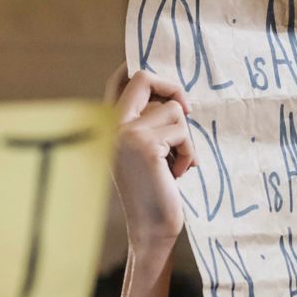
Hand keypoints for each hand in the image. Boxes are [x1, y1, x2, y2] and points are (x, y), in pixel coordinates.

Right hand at [104, 63, 193, 257]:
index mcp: (107, 126)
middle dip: (174, 90)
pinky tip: (177, 173)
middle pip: (144, 78)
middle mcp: (111, 126)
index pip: (119, 80)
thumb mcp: (145, 149)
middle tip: (187, 111)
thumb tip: (174, 92)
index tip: (168, 86)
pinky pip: (183, 132)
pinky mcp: (146, 146)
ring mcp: (125, 134)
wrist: (150, 228)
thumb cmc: (154, 190)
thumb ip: (148, 121)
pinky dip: (189, 153)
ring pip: (174, 110)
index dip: (141, 69)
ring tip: (175, 163)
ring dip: (185, 137)